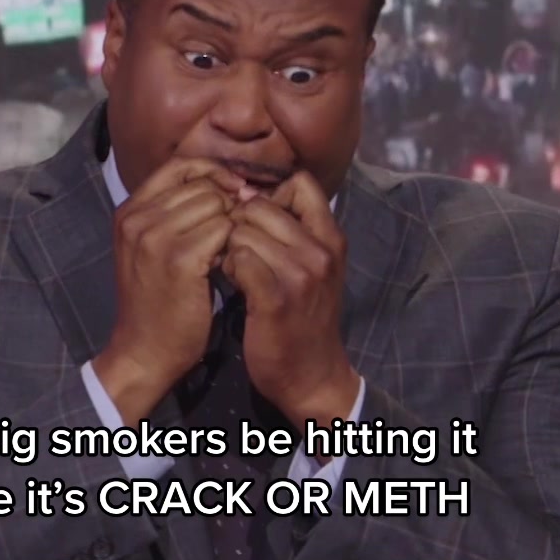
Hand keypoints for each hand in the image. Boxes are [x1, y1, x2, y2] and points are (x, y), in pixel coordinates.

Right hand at [93, 158, 241, 422]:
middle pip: (202, 185)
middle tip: (236, 234)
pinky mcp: (180, 259)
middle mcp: (138, 218)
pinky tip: (232, 266)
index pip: (179, 166)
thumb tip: (223, 184)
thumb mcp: (151, 250)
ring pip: (217, 205)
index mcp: (129, 211)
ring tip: (231, 252)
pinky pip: (224, 230)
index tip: (236, 192)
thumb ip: (173, 215)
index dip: (213, 173)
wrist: (144, 352)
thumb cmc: (156, 303)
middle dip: (228, 204)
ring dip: (233, 226)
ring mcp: (156, 237)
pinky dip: (235, 245)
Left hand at [221, 170, 359, 428]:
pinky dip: (227, 266)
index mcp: (332, 238)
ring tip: (232, 268)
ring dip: (229, 246)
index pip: (300, 182)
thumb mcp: (314, 270)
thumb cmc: (304, 320)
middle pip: (262, 203)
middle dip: (239, 222)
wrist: (312, 376)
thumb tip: (251, 195)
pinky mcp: (275, 298)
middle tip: (235, 248)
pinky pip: (238, 258)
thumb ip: (295, 232)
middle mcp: (321, 251)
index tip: (255, 219)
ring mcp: (301, 275)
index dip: (268, 193)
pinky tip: (230, 281)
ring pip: (244, 229)